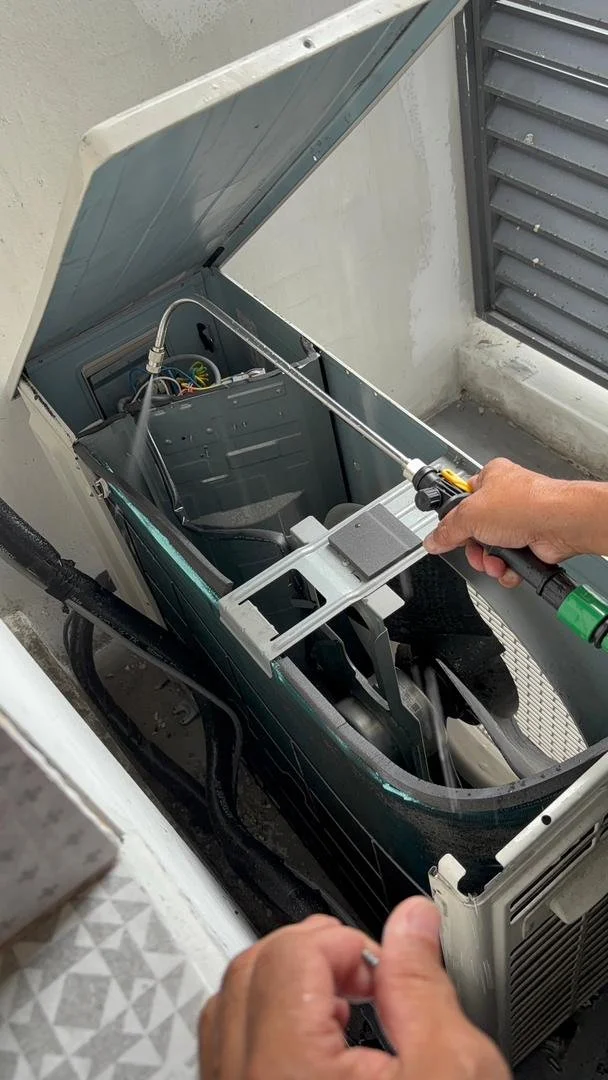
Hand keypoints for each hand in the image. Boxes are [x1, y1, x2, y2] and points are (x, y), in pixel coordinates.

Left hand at [199, 897, 509, 1079]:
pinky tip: (318, 1050)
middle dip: (314, 955)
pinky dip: (264, 1027)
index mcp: (288, 1067)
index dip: (348, 942)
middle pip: (251, 966)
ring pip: (229, 1006)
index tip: (383, 967)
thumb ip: (424, 986)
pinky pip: (224, 1050)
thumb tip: (413, 919)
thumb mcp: (454, 1074)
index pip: (292, 951)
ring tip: (345, 1013)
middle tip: (367, 980)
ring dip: (284, 987)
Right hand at [424, 458, 590, 587]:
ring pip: (491, 549)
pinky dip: (507, 568)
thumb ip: (447, 530)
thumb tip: (434, 540)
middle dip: (474, 548)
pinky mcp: (530, 542)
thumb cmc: (526, 504)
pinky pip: (509, 561)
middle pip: (475, 531)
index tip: (448, 534)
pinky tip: (510, 565)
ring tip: (496, 560)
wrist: (561, 523)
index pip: (461, 501)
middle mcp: (506, 498)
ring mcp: (519, 521)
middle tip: (476, 550)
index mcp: (490, 479)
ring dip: (490, 561)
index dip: (453, 520)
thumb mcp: (471, 515)